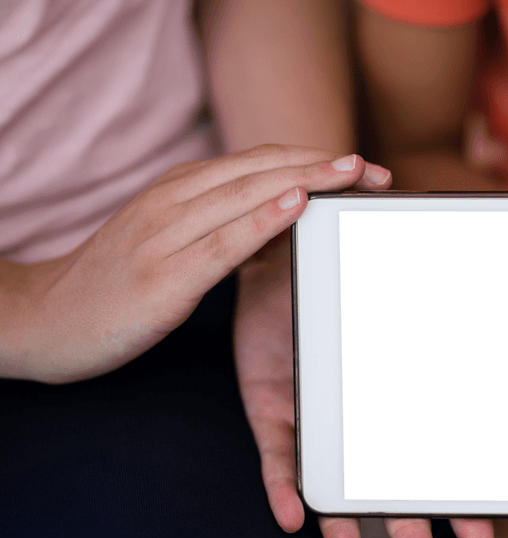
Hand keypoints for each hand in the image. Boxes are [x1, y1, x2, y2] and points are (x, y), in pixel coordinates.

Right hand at [1, 145, 376, 382]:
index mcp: (180, 190)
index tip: (364, 168)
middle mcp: (174, 201)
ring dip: (305, 180)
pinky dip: (262, 219)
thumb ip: (223, 224)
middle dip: (325, 166)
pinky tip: (297, 206)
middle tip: (377, 172)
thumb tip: (288, 217)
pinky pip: (220, 242)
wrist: (41, 320)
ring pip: (246, 195)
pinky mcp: (161, 277)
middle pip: (261, 170)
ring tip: (352, 173)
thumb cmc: (116, 284)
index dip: (315, 159)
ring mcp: (165, 236)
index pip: (260, 162)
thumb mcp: (172, 241)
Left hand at [233, 209, 493, 537]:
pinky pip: (276, 458)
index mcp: (394, 403)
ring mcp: (315, 418)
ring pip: (329, 481)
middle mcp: (358, 419)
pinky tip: (294, 517)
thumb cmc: (350, 277)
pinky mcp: (270, 409)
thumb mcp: (400, 301)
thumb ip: (436, 331)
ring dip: (340, 521)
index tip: (479, 535)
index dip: (456, 500)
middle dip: (403, 525)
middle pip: (383, 483)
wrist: (287, 254)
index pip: (432, 461)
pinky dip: (284, 487)